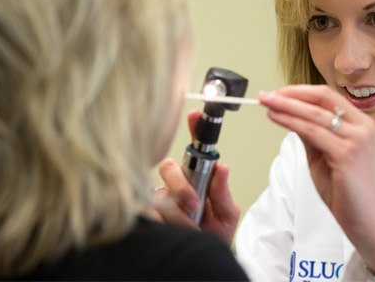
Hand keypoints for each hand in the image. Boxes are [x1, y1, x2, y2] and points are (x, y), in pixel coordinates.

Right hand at [150, 110, 239, 245]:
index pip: (195, 150)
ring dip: (177, 212)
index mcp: (198, 178)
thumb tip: (223, 167)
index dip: (194, 129)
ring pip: (160, 192)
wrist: (201, 258)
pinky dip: (166, 222)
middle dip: (182, 186)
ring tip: (191, 225)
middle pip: (169, 167)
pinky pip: (149, 210)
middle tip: (195, 204)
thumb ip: (223, 193)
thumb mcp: (227, 215)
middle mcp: (176, 184)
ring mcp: (161, 198)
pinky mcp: (148, 213)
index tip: (195, 115)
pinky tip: (173, 229)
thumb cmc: (214, 234)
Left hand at [258, 85, 374, 272]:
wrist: (364, 220)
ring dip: (286, 105)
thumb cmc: (345, 190)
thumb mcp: (323, 154)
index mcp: (360, 123)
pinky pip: (312, 132)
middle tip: (266, 95)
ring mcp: (357, 139)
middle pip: (322, 98)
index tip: (277, 93)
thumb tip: (289, 113)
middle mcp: (363, 126)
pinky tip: (275, 117)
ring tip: (266, 102)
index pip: (327, 96)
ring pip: (314, 113)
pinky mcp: (347, 154)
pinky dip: (290, 122)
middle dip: (290, 94)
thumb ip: (311, 133)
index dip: (300, 92)